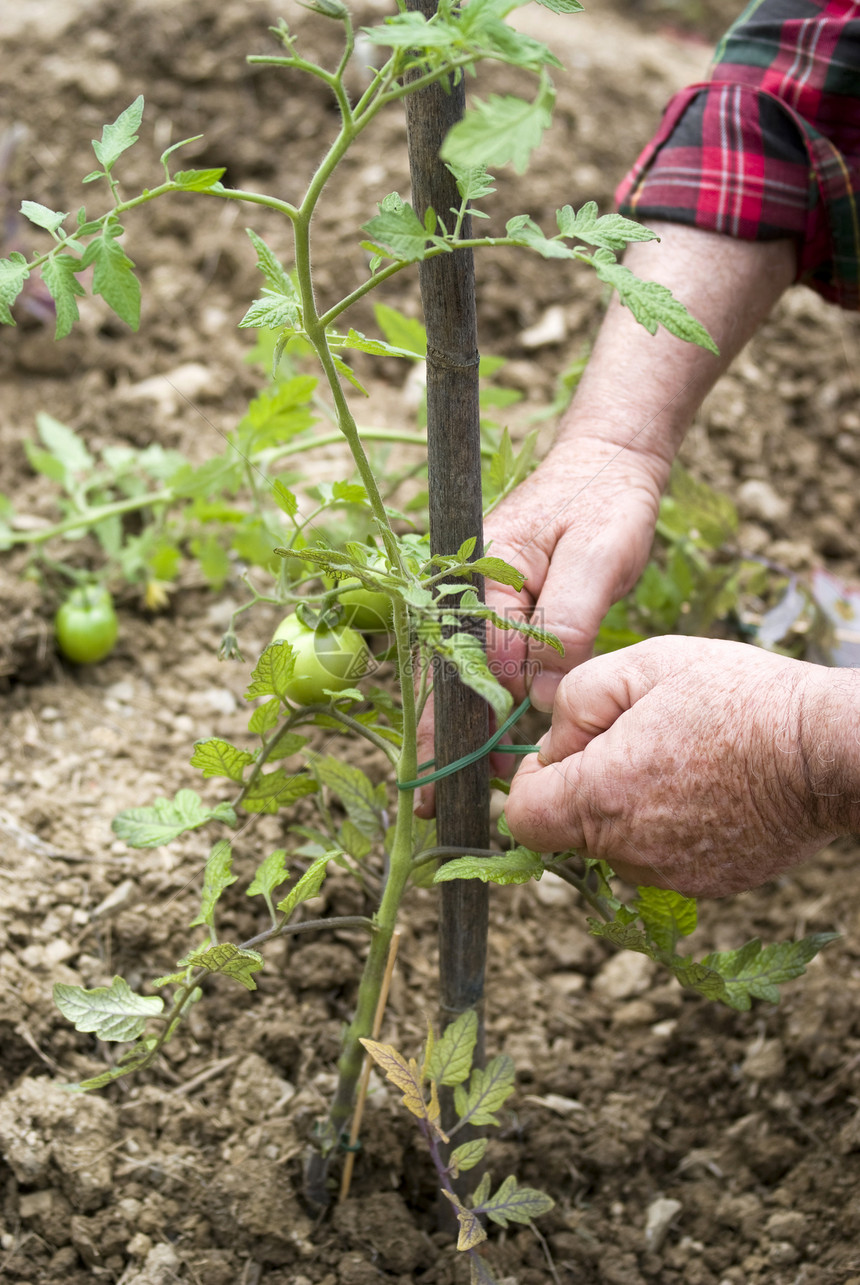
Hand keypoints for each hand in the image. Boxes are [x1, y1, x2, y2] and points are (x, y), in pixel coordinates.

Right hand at [411, 436, 662, 818]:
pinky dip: (480, 706)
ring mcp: (479, 602)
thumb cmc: (605, 502)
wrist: (609, 462)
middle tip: (430, 805)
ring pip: (459, 678)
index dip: (473, 720)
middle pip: (445, 677)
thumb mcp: (597, 557)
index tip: (470, 773)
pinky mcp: (499, 611)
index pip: (473, 662)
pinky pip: (481, 666)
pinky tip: (481, 746)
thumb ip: (566, 620)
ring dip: (456, 729)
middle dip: (440, 740)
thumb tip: (536, 692)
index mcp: (480, 575)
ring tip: (449, 791)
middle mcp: (467, 592)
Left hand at [504, 636, 858, 897]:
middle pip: (571, 830)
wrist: (827, 749)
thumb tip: (552, 739)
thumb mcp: (642, 664)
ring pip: (616, 844)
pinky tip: (707, 787)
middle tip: (638, 739)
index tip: (567, 750)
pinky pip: (661, 856)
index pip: (522, 818)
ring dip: (628, 807)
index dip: (532, 780)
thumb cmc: (737, 699)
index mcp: (600, 798)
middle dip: (586, 785)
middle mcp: (628, 851)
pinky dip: (670, 826)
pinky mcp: (708, 884)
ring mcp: (669, 875)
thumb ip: (574, 700)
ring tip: (681, 758)